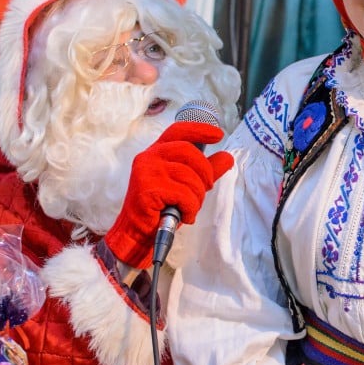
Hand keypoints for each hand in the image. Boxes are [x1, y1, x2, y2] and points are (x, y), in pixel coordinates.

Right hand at [104, 121, 232, 268]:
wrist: (136, 234)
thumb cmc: (160, 209)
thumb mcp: (186, 185)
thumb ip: (205, 171)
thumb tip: (227, 157)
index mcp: (156, 152)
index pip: (179, 131)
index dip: (200, 130)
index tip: (218, 134)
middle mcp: (149, 157)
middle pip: (189, 152)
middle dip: (205, 172)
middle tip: (207, 189)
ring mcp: (147, 172)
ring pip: (189, 176)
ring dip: (197, 197)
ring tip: (190, 208)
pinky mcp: (149, 190)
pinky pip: (184, 194)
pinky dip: (190, 208)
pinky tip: (184, 216)